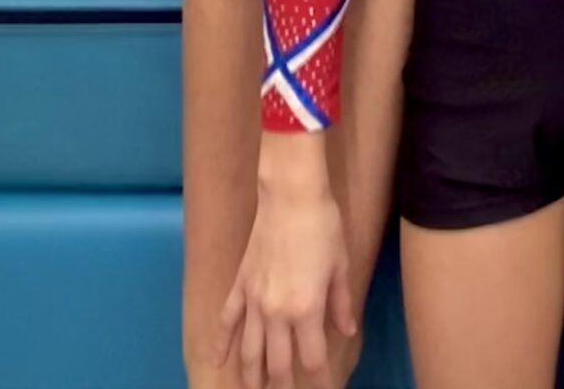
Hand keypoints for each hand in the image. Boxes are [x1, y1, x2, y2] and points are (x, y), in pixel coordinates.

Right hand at [217, 140, 354, 388]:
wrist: (290, 194)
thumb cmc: (323, 225)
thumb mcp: (340, 265)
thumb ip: (340, 303)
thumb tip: (347, 330)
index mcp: (306, 309)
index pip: (312, 358)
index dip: (319, 380)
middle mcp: (277, 313)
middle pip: (278, 363)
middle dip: (284, 386)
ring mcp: (254, 301)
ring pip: (249, 351)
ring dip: (252, 376)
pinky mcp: (240, 286)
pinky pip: (226, 322)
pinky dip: (220, 345)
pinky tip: (216, 362)